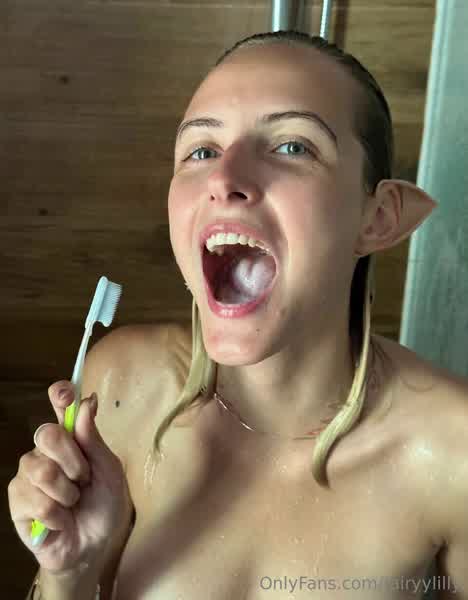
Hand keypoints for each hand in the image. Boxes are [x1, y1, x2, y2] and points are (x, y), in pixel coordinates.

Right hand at [7, 381, 133, 573]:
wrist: (95, 544)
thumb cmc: (105, 504)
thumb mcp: (109, 470)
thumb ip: (94, 439)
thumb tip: (88, 402)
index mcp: (72, 438)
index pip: (60, 408)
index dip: (60, 396)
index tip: (64, 394)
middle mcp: (46, 451)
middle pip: (47, 434)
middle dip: (73, 461)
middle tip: (84, 480)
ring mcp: (28, 474)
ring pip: (42, 470)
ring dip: (66, 493)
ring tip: (73, 504)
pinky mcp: (18, 501)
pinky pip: (35, 500)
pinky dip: (56, 514)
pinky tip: (59, 521)